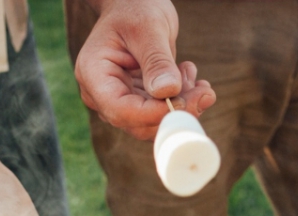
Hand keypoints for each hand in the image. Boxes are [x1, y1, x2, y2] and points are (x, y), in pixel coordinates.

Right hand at [75, 0, 215, 139]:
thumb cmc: (135, 7)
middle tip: (204, 91)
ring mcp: (119, 99)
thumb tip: (167, 92)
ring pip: (152, 122)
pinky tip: (188, 75)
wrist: (134, 3)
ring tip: (191, 73)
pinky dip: (180, 99)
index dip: (153, 113)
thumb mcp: (148, 28)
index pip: (120, 110)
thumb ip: (157, 61)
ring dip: (181, 105)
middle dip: (174, 112)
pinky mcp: (136, 100)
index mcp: (94, 74)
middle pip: (137, 123)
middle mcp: (101, 93)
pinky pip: (159, 112)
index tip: (185, 102)